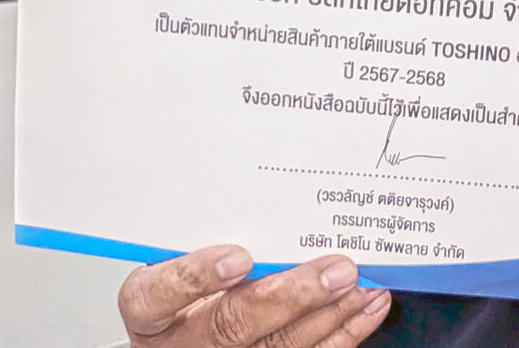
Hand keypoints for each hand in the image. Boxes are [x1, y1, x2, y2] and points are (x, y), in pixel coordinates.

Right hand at [118, 245, 391, 346]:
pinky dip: (342, 333)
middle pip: (231, 326)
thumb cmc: (186, 280)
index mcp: (150, 307)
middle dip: (291, 297)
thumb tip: (271, 186)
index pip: (156, 296)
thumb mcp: (181, 252)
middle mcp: (181, 342)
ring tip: (363, 283)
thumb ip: (211, 229)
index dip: (196, 277)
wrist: (187, 329)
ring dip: (329, 315)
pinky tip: (367, 307)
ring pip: (277, 347)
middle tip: (336, 270)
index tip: (239, 257)